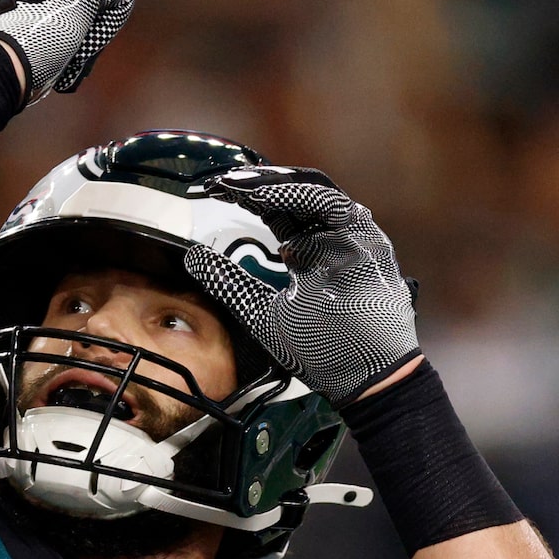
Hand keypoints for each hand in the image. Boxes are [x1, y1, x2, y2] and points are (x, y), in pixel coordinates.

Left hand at [179, 165, 420, 404]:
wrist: (364, 376)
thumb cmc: (321, 349)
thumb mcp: (260, 312)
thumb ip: (230, 282)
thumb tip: (192, 258)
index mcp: (309, 251)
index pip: (275, 211)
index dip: (243, 198)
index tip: (208, 194)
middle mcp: (329, 237)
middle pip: (292, 195)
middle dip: (253, 184)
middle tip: (217, 182)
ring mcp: (351, 235)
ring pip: (313, 190)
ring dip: (272, 182)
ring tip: (236, 183)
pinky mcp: (366, 237)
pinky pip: (331, 204)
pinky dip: (297, 194)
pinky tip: (265, 193)